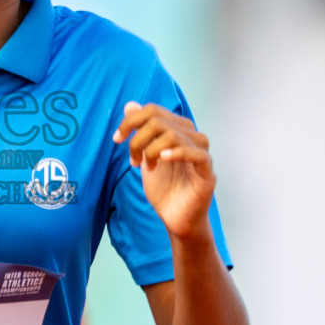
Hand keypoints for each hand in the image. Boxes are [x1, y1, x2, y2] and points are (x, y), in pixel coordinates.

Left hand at [112, 101, 215, 241]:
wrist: (175, 219)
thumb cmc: (164, 188)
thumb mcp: (145, 156)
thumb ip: (139, 132)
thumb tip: (130, 105)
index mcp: (178, 131)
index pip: (154, 111)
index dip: (131, 121)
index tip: (117, 138)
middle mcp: (192, 137)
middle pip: (160, 121)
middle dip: (138, 138)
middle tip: (132, 160)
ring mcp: (201, 154)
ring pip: (175, 135)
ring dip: (152, 150)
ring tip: (146, 166)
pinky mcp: (207, 173)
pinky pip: (198, 155)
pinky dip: (178, 153)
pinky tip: (162, 159)